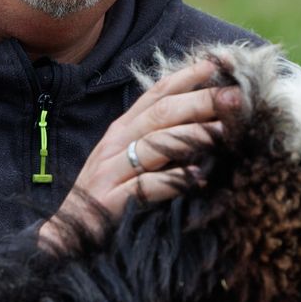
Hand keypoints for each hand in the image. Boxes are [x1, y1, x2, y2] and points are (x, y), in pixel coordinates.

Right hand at [37, 60, 241, 251]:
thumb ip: (157, 141)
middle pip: (161, 114)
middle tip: (234, 96)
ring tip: (223, 131)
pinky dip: (172, 181)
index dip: (185, 78)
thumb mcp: (128, 160)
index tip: (215, 65)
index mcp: (122, 130)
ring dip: (191, 134)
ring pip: (155, 144)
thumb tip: (201, 124)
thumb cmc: (105, 196)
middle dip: (199, 101)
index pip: (155, 95)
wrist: (65, 236)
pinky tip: (197, 179)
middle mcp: (116, 144)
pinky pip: (146, 186)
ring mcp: (111, 171)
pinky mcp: (112, 201)